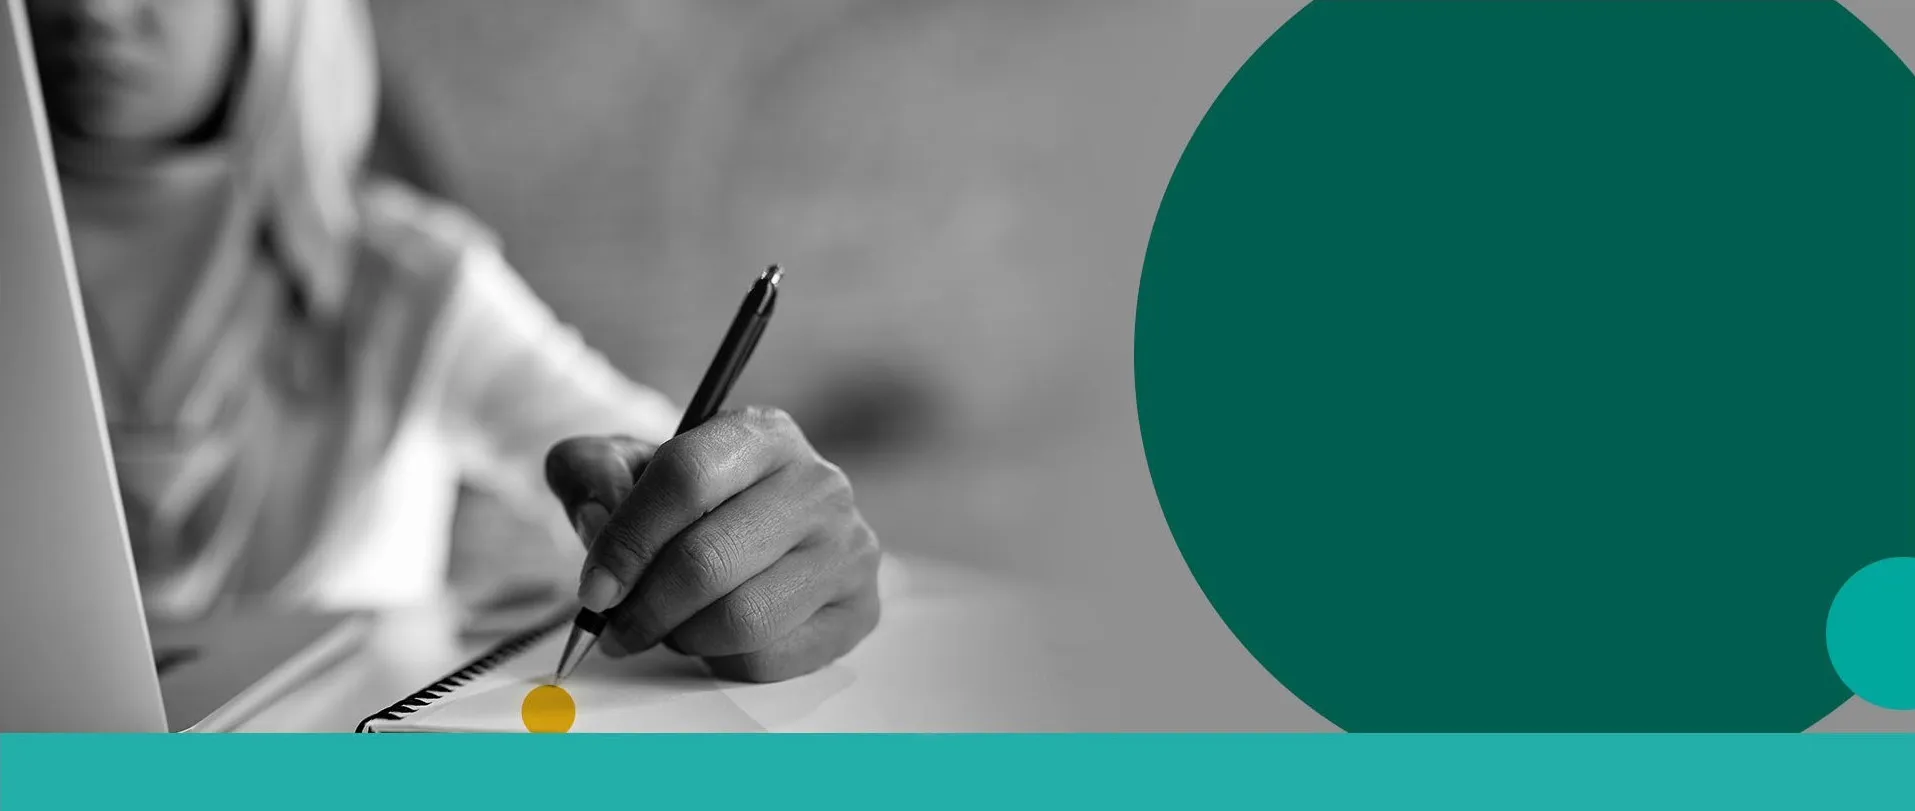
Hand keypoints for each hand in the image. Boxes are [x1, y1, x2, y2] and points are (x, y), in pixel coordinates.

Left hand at [543, 407, 880, 681]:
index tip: (595, 587)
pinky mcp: (860, 608)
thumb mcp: (625, 465)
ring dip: (683, 636)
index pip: (686, 478)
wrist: (756, 528)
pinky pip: (770, 658)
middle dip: (645, 607)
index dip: (627, 540)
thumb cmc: (689, 500)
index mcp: (764, 434)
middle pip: (708, 560)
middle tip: (618, 627)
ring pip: (741, 619)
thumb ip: (589, 472)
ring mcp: (849, 547)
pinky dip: (723, 659)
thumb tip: (596, 515)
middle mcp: (819, 484)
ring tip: (672, 625)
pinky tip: (717, 636)